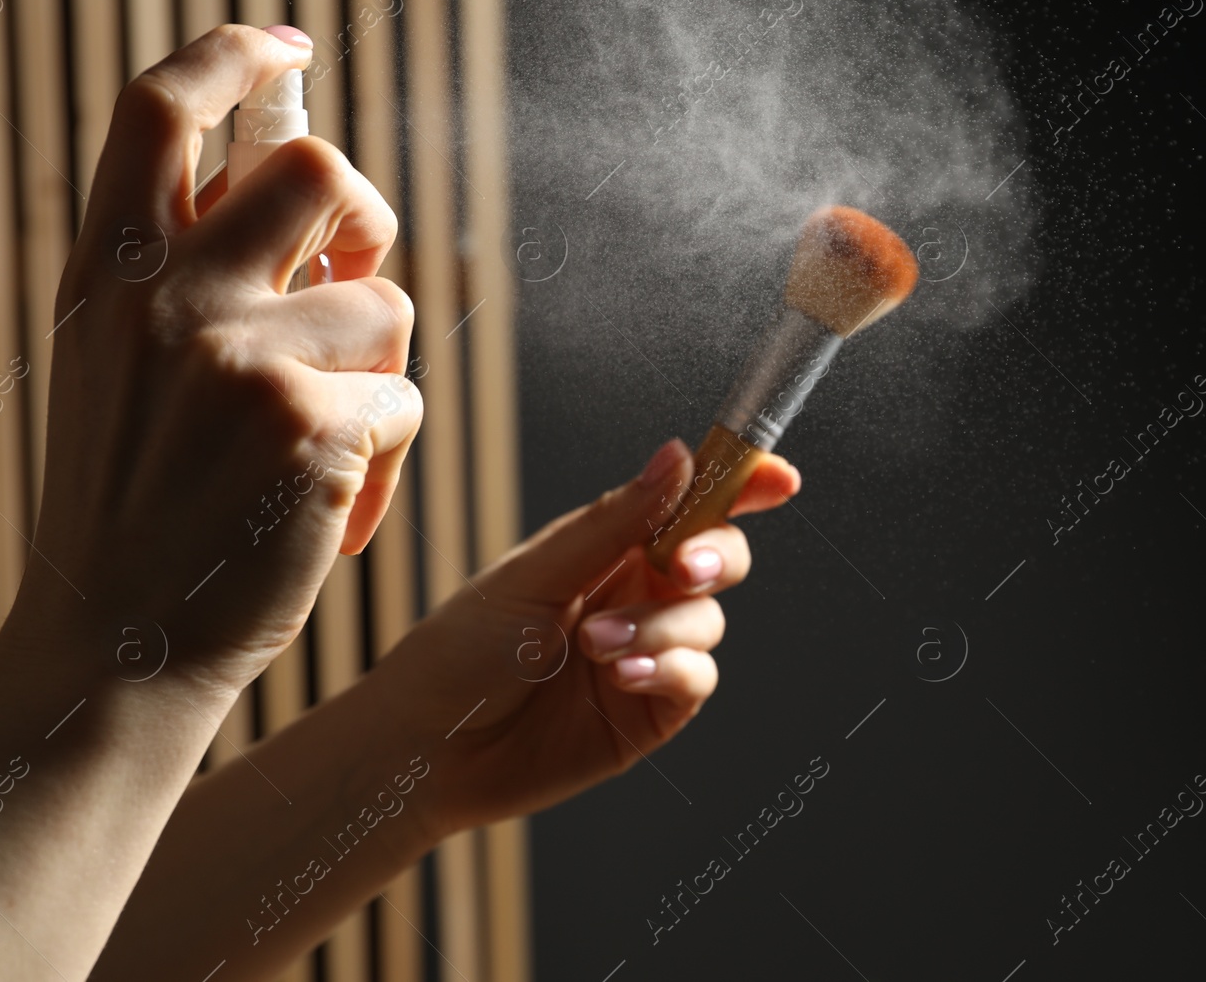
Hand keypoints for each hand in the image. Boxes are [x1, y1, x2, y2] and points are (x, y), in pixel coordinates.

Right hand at [20, 25, 419, 692]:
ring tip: (323, 455)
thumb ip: (188, 275)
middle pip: (317, 168)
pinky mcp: (314, 424)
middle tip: (355, 277)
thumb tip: (299, 191)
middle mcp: (168, 296)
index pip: (159, 108)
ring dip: (376, 378)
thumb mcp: (122, 367)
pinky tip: (332, 513)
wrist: (120, 648)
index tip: (283, 47)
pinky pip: (404, 400)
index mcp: (110, 273)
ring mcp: (240, 357)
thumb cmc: (139, 509)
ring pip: (385, 302)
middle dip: (364, 217)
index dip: (229, 56)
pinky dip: (387, 458)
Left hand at [382, 438, 800, 834]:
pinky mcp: (652, 711)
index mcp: (608, 547)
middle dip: (712, 555)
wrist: (427, 749)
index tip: (777, 479)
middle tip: (680, 566)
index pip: (689, 504)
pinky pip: (696, 678)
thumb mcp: (535, 572)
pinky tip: (622, 675)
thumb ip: (615, 521)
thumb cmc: (461, 651)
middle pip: (717, 556)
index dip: (741, 487)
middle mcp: (636, 593)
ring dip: (662, 624)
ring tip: (596, 645)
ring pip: (708, 619)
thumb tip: (680, 456)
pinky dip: (670, 667)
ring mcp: (648, 651)